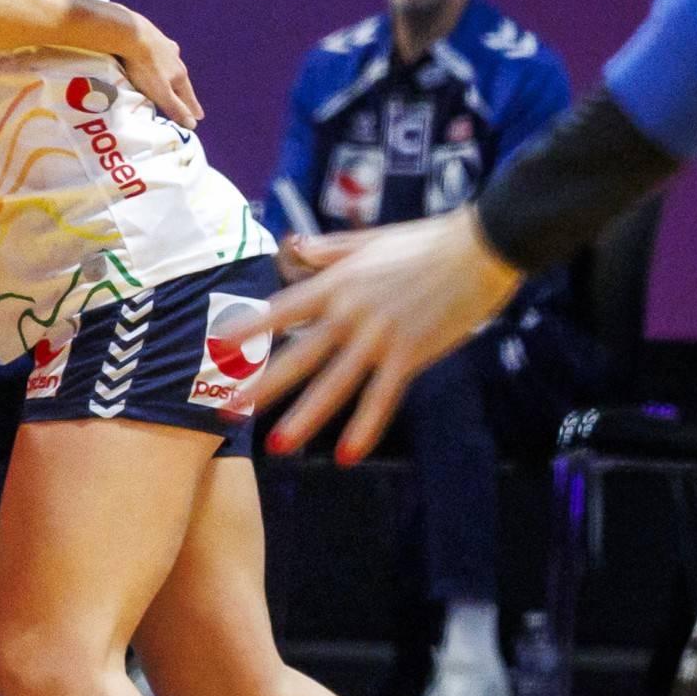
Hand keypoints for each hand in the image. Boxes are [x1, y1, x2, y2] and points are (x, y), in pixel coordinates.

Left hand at [114, 10, 202, 130]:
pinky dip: (157, 56)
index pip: (188, 96)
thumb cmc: (145, 67)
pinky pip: (156, 50)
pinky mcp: (150, 35)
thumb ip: (175, 108)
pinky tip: (154, 54)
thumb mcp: (160, 92)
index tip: (199, 117)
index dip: (192, 107)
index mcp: (179, 74)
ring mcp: (163, 46)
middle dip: (181, 89)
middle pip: (180, 78)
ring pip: (169, 62)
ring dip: (170, 71)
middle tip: (185, 97)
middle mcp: (175, 59)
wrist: (131, 34)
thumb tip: (193, 125)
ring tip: (170, 77)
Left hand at [237, 206, 524, 463]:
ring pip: (333, 384)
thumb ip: (331, 249)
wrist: (479, 248)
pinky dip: (365, 427)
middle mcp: (349, 312)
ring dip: (304, 417)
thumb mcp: (370, 240)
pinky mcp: (411, 353)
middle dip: (258, 385)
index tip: (217, 348)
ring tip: (276, 446)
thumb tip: (298, 245)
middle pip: (295, 355)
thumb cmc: (426, 241)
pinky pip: (382, 397)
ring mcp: (379, 335)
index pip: (280, 311)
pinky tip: (347, 455)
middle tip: (225, 411)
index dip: (247, 330)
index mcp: (335, 284)